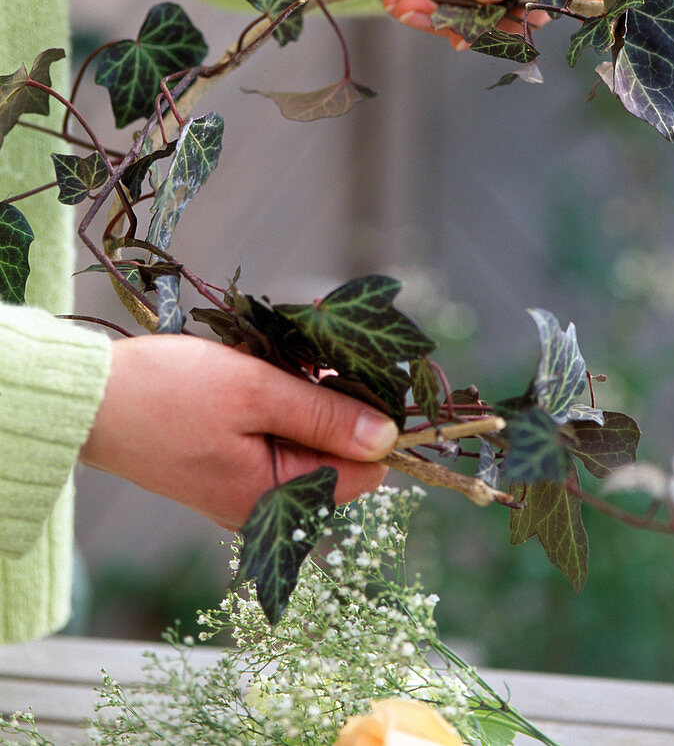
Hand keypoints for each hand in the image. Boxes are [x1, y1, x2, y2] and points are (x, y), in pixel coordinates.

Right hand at [79, 335, 397, 528]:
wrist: (91, 400)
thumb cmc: (169, 392)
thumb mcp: (255, 392)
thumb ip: (324, 415)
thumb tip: (389, 438)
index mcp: (274, 498)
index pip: (363, 473)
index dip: (373, 424)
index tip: (361, 377)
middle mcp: (263, 506)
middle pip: (336, 458)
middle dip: (335, 407)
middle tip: (312, 360)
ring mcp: (243, 489)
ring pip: (307, 444)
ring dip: (306, 401)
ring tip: (278, 365)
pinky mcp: (227, 469)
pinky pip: (277, 441)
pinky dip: (279, 407)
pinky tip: (262, 377)